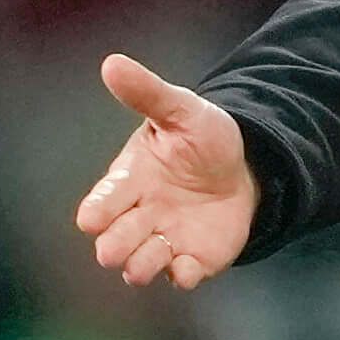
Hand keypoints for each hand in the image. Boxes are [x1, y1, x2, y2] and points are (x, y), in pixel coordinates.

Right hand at [75, 53, 258, 289]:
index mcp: (130, 181)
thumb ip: (148, 93)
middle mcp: (140, 216)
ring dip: (142, 266)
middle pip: (114, 242)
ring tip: (156, 255)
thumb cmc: (202, 139)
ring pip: (140, 266)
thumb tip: (112, 63)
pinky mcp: (194, 259)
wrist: (246, 165)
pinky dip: (181, 276)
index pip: (101, 202)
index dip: (96, 211)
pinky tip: (188, 268)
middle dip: (114, 246)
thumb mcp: (181, 110)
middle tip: (118, 247)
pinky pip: (180, 276)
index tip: (92, 217)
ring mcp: (165, 240)